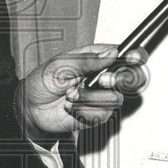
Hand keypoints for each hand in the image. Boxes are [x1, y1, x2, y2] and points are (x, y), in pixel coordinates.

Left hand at [18, 43, 148, 138]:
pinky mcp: (97, 115)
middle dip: (120, 80)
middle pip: (132, 78)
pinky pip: (102, 115)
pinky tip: (71, 107)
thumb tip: (112, 53)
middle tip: (103, 80)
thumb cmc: (43, 81)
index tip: (134, 58)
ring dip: (91, 98)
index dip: (135, 56)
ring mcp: (102, 97)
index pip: (125, 55)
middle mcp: (104, 77)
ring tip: (71, 95)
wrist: (31, 108)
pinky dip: (84, 111)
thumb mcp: (61, 64)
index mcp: (98, 58)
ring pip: (116, 99)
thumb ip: (88, 60)